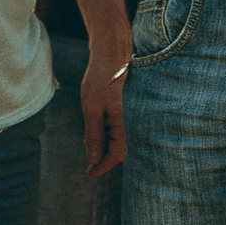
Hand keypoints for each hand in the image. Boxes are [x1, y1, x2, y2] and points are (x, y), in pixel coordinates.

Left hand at [80, 47, 126, 177]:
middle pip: (122, 150)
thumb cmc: (101, 77)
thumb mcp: (92, 109)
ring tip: (91, 139)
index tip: (89, 174)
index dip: (101, 166)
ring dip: (107, 143)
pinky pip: (125, 127)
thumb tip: (93, 158)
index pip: (116, 156)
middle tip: (89, 159)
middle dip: (104, 156)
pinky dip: (112, 131)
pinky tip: (100, 126)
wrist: (113, 50)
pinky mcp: (133, 107)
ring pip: (123, 138)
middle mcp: (137, 121)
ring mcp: (136, 114)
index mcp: (128, 125)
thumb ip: (94, 135)